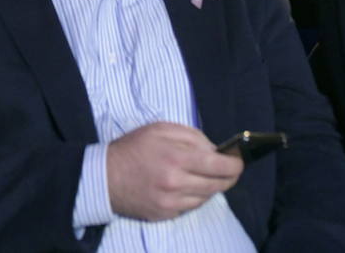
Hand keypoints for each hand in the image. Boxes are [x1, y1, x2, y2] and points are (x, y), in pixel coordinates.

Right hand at [106, 122, 242, 221]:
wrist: (104, 177)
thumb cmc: (133, 147)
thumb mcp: (160, 129)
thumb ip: (191, 136)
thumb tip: (215, 150)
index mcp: (176, 158)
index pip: (219, 166)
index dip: (235, 165)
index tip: (240, 161)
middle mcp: (176, 184)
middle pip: (217, 185)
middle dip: (229, 177)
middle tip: (231, 169)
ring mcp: (171, 203)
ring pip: (206, 197)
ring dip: (213, 187)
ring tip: (209, 176)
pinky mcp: (165, 215)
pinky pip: (191, 207)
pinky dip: (196, 196)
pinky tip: (191, 186)